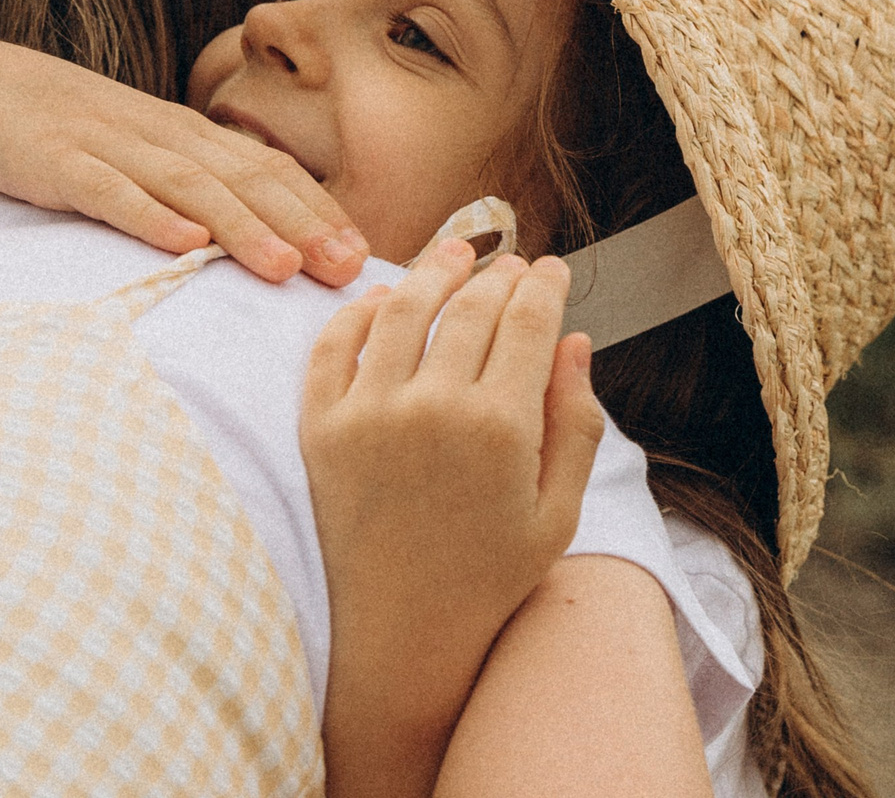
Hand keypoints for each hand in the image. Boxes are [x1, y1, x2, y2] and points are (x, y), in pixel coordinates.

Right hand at [0, 38, 367, 284]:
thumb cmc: (66, 132)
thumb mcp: (136, 152)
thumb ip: (189, 185)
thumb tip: (253, 238)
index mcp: (186, 134)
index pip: (268, 169)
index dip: (318, 209)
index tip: (363, 255)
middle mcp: (161, 135)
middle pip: (245, 178)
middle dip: (303, 224)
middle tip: (349, 269)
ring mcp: (110, 145)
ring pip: (190, 187)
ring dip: (242, 228)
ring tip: (286, 267)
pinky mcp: (58, 162)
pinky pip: (110, 191)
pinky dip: (149, 217)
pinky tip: (184, 245)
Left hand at [302, 235, 606, 797]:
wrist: (401, 637)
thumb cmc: (490, 578)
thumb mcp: (558, 510)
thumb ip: (574, 422)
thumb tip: (575, 340)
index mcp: (500, 427)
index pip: (528, 322)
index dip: (544, 286)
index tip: (552, 271)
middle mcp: (432, 410)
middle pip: (470, 307)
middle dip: (498, 276)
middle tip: (511, 265)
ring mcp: (368, 416)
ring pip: (402, 309)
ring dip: (431, 272)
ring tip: (452, 256)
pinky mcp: (320, 430)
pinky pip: (335, 346)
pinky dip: (358, 311)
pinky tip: (383, 299)